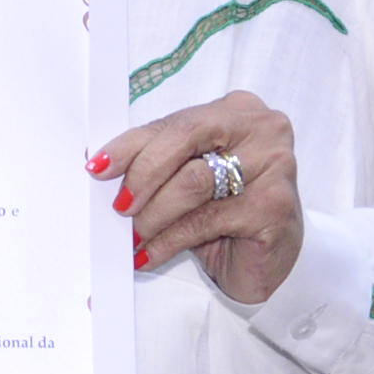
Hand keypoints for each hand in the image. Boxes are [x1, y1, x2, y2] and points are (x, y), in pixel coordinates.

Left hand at [89, 90, 303, 305]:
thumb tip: (103, 166)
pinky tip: (150, 254)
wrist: (267, 262)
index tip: (98, 166)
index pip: (176, 121)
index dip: (132, 145)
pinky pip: (205, 220)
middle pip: (186, 138)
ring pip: (193, 182)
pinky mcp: (274, 206)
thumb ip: (161, 162)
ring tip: (134, 235)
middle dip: (143, 173)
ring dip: (153, 213)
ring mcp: (275, 165)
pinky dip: (168, 240)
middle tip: (120, 205)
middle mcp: (262, 129)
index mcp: (237, 110)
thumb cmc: (225, 214)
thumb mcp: (190, 178)